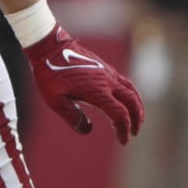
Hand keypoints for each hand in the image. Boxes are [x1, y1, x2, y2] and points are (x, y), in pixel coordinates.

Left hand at [24, 25, 144, 143]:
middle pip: (132, 103)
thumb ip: (72, 116)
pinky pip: (125, 83)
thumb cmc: (50, 73)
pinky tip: (128, 101)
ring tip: (137, 120)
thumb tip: (87, 129)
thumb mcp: (55, 100)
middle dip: (136, 120)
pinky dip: (132, 95)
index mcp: (97, 91)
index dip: (123, 129)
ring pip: (132, 91)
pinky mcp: (105, 68)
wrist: (50, 46)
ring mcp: (108, 73)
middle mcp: (107, 81)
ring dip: (138, 107)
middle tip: (134, 133)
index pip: (119, 114)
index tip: (123, 141)